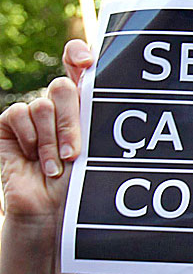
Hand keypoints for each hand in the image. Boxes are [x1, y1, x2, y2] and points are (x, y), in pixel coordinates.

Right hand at [0, 49, 90, 229]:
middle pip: (64, 87)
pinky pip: (19, 115)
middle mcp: (60, 110)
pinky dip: (31, 139)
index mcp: (86, 109)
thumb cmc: (85, 188)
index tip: (86, 61)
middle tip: (75, 153)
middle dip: (72, 120)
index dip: (80, 56)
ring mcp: (35, 119)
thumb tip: (101, 78)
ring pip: (43, 104)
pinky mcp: (9, 128)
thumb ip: (97, 115)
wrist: (55, 216)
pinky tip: (37, 162)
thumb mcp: (100, 150)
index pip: (81, 68)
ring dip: (52, 139)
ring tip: (58, 166)